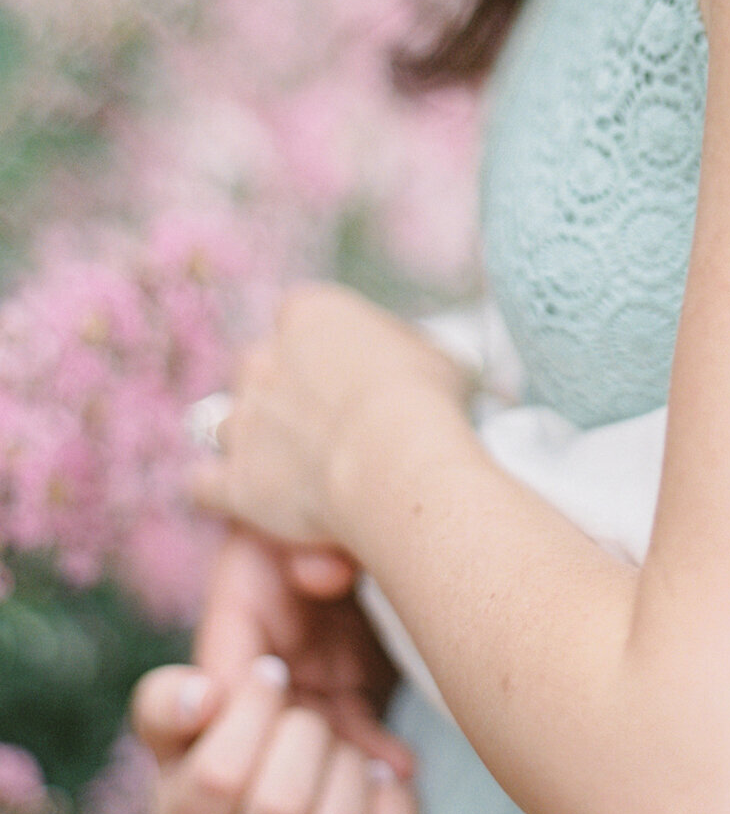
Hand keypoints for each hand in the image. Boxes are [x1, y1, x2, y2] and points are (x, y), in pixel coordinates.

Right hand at [132, 527, 418, 813]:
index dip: (243, 710)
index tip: (272, 669)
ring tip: (351, 745)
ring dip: (355, 777)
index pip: (191, 759)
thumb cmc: (289, 619)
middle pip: (272, 808)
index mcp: (171, 761)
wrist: (339, 655)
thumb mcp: (265, 574)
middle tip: (313, 704)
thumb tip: (322, 578)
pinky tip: (386, 776)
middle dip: (313, 738)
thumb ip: (274, 574)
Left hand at [191, 282, 473, 549]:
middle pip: (257, 367)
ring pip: (227, 424)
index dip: (324, 347)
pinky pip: (204, 484)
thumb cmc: (426, 400)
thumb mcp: (440, 355)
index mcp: (310, 314)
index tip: (351, 372)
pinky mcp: (233, 481)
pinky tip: (247, 499)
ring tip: (290, 466)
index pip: (301, 316)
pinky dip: (219, 491)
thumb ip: (410, 354)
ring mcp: (242, 421)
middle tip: (322, 420)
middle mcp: (263, 359)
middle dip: (281, 391)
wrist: (395, 460)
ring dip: (253, 441)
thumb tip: (419, 368)